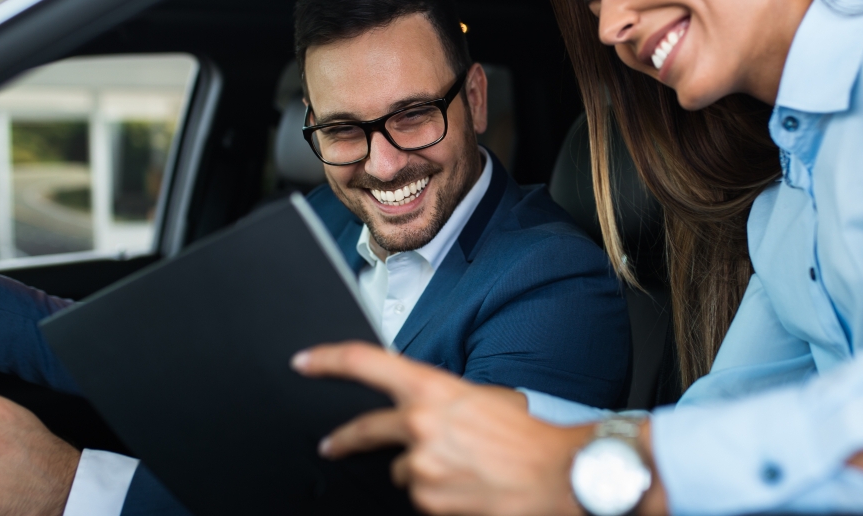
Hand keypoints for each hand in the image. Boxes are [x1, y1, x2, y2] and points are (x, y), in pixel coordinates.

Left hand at [293, 342, 593, 515]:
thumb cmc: (528, 439)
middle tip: (332, 445)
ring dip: (423, 471)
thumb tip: (428, 417)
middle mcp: (418, 427)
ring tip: (464, 469)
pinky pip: (422, 497)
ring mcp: (420, 468)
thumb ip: (445, 404)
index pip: (365, 363)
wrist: (557, 478)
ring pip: (403, 471)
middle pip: (364, 430)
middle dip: (344, 440)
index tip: (305, 361)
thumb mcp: (484, 400)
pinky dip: (439, 494)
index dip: (328, 359)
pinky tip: (468, 487)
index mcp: (432, 391)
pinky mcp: (428, 502)